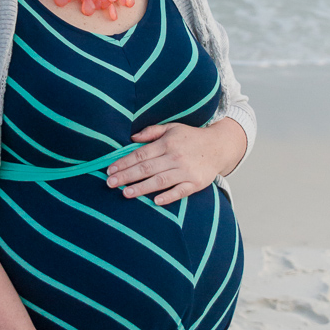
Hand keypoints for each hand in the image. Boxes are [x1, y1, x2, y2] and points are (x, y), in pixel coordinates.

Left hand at [106, 119, 246, 204]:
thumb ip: (151, 132)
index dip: (124, 162)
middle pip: (147, 168)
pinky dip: (168, 196)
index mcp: (167, 143)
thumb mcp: (172, 128)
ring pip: (160, 181)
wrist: (219, 147)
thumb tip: (131, 138)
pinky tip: (155, 201)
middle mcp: (175, 157)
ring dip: (142, 188)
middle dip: (127, 176)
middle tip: (110, 183)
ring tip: (125, 193)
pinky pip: (180, 191)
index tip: (110, 170)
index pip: (141, 154)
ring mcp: (186, 171)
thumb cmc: (191, 138)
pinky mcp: (196, 183)